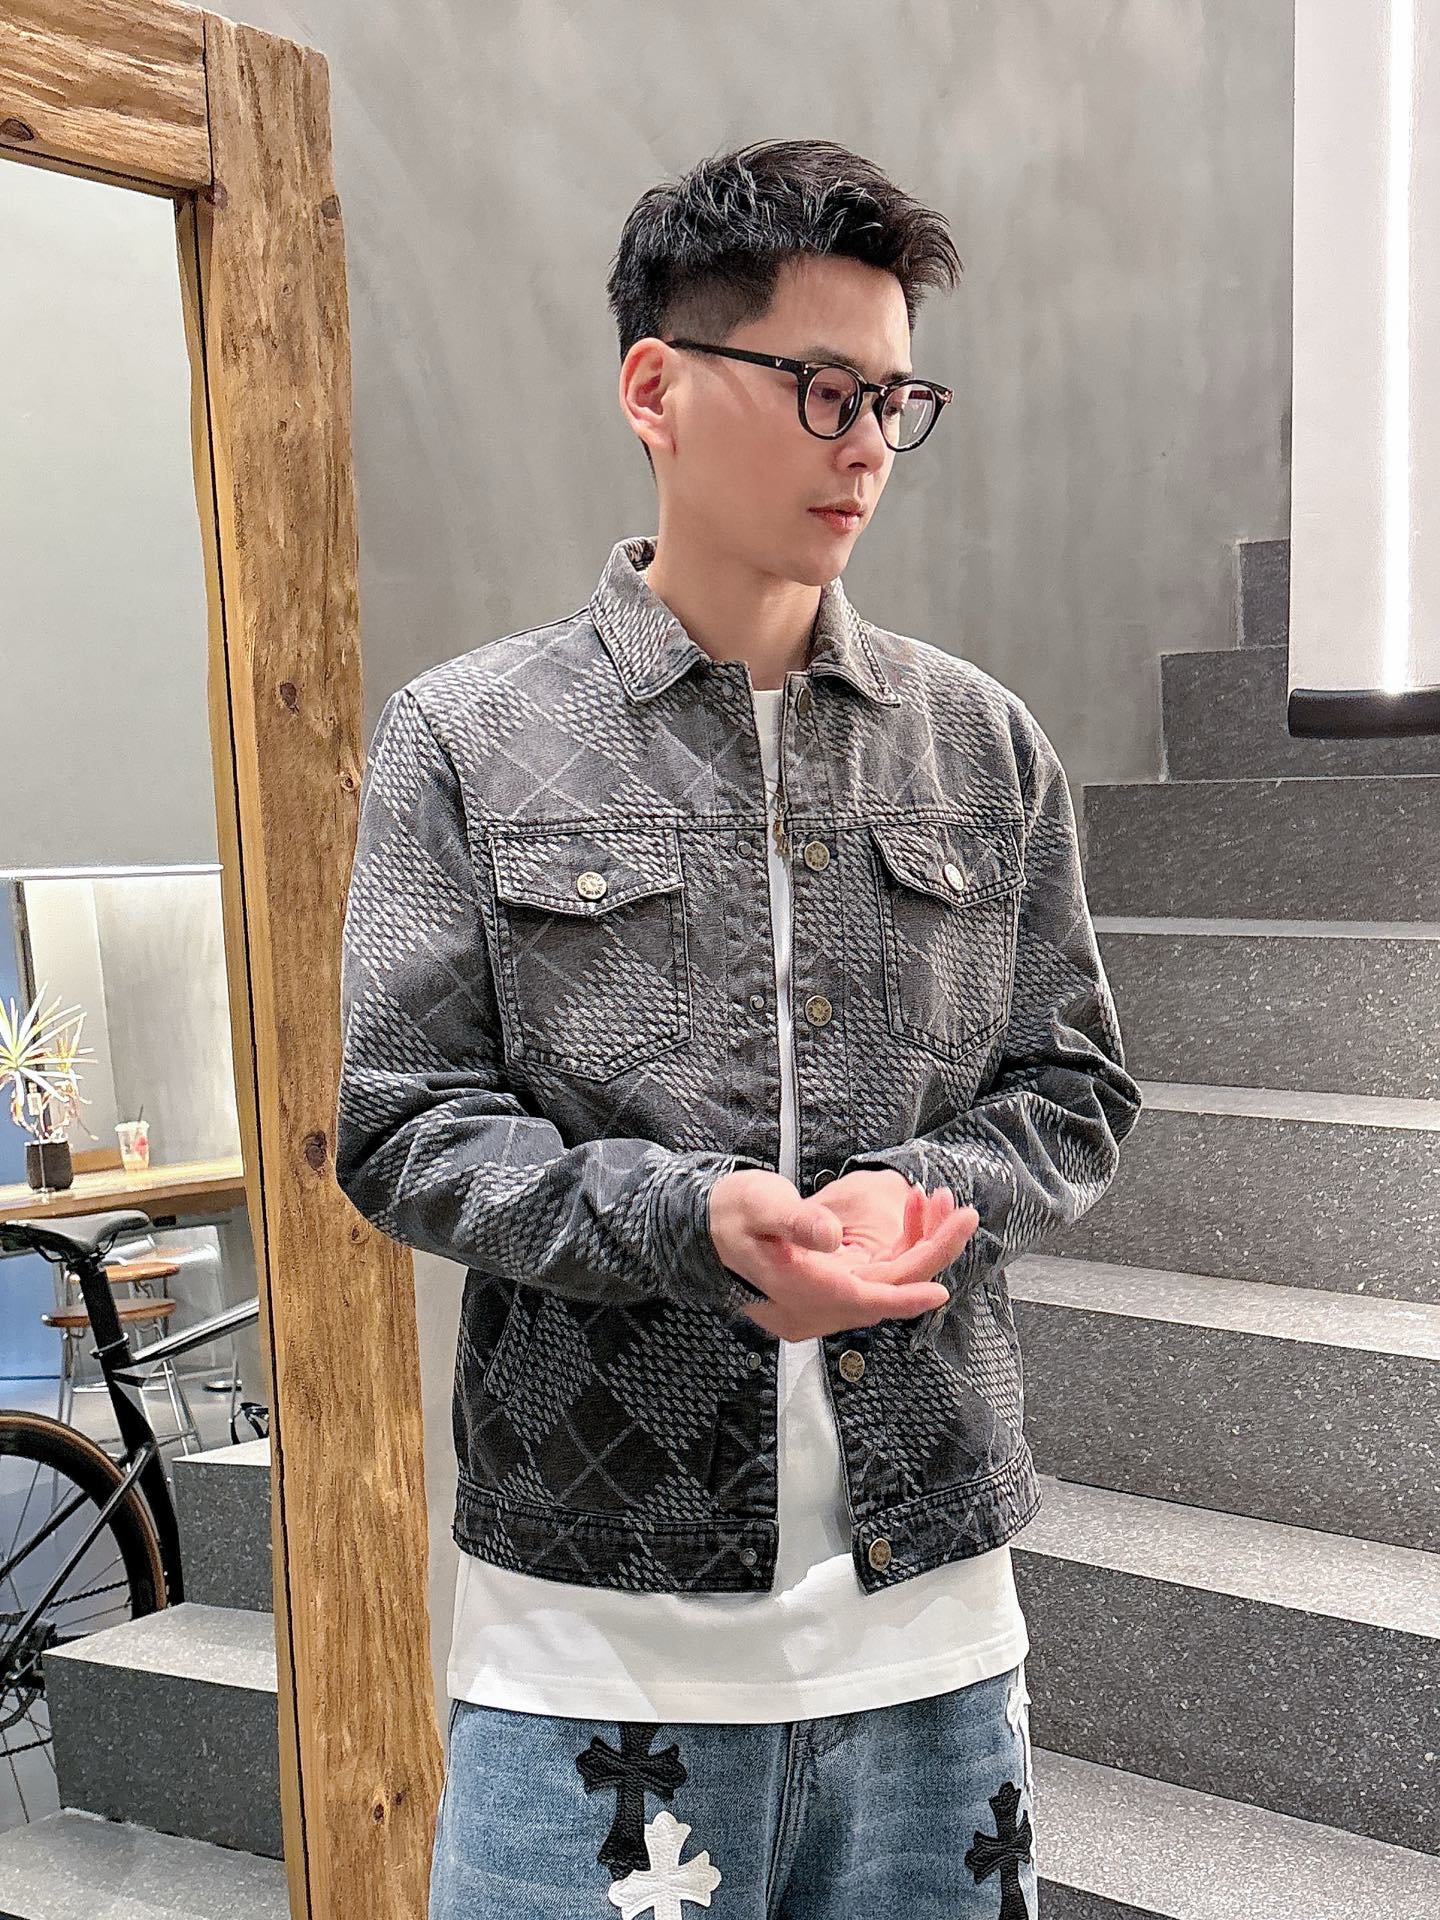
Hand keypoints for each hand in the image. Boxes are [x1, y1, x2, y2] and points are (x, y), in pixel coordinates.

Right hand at [707, 1167, 978, 1342]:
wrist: (701, 1229)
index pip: (863, 1299)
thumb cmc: (729, 1213)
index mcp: (798, 1291)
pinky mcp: (823, 1294)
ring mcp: (818, 1306)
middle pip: (884, 1289)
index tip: (941, 1289)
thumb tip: (829, 1235)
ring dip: (916, 1247)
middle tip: (962, 1213)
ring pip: (882, 1284)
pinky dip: (896, 1251)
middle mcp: (811, 1309)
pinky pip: (871, 1280)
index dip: (904, 1295)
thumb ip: (795, 1220)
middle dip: (928, 1252)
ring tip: (937, 1202)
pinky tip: (910, 1217)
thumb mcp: (759, 1204)